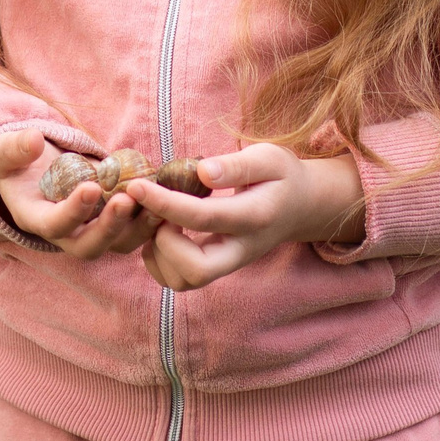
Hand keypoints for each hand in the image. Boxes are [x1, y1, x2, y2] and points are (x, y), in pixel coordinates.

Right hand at [0, 129, 161, 258]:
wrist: (33, 172)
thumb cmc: (17, 162)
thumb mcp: (5, 152)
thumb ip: (15, 147)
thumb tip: (34, 140)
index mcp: (36, 218)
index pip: (54, 225)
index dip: (73, 211)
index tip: (91, 187)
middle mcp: (65, 234)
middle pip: (88, 247)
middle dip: (109, 227)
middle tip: (127, 200)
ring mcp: (90, 231)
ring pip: (117, 244)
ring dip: (138, 229)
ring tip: (157, 205)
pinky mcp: (111, 224)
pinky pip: (133, 231)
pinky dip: (150, 220)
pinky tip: (166, 200)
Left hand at [123, 144, 364, 291]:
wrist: (301, 206)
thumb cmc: (280, 176)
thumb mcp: (268, 158)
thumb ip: (236, 166)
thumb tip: (202, 172)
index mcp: (254, 217)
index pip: (203, 218)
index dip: (165, 202)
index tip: (138, 185)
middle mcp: (241, 250)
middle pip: (197, 270)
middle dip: (164, 243)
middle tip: (156, 212)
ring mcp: (229, 264)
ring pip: (184, 282)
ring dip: (159, 254)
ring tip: (159, 219)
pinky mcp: (217, 269)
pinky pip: (180, 281)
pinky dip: (160, 261)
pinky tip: (163, 232)